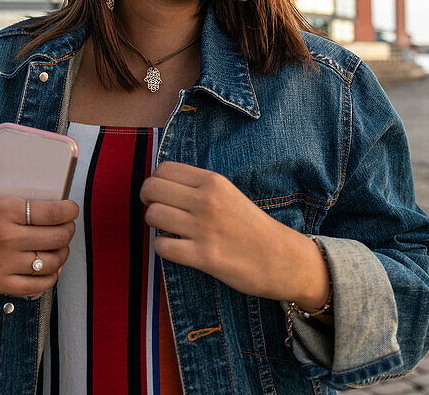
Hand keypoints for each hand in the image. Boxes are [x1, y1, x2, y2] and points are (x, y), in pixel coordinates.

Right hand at [0, 177, 78, 310]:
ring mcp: (2, 264)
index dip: (69, 210)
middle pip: (57, 236)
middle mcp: (6, 238)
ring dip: (62, 253)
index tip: (71, 208)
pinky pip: (35, 286)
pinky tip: (49, 269)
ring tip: (60, 246)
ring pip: (51, 261)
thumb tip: (10, 177)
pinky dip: (49, 278)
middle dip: (68, 229)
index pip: (52, 211)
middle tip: (67, 225)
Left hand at [139, 162, 328, 307]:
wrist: (280, 258)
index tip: (162, 195)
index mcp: (213, 181)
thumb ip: (199, 187)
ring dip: (155, 225)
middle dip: (148, 201)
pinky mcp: (203, 256)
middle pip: (152, 188)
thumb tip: (160, 186)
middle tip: (159, 212)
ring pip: (153, 215)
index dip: (156, 182)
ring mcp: (203, 228)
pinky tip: (177, 248)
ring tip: (169, 230)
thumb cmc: (251, 226)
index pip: (164, 169)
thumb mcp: (228, 194)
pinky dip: (163, 248)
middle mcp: (206, 200)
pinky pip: (161, 247)